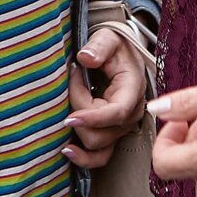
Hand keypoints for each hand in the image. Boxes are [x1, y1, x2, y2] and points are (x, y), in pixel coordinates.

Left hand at [62, 25, 147, 167]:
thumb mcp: (109, 38)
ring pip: (96, 147)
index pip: (116, 113)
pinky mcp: (109, 135)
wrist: (117, 56)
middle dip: (78, 112)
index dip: (93, 118)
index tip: (70, 117)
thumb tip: (85, 58)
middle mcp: (130, 115)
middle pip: (101, 133)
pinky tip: (66, 150)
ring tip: (63, 112)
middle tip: (70, 81)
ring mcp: (120, 129)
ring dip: (76, 132)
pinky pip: (98, 158)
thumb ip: (99, 46)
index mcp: (132, 91)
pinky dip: (82, 158)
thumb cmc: (114, 48)